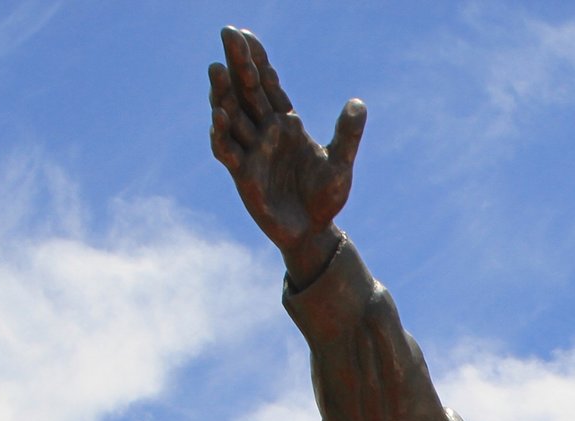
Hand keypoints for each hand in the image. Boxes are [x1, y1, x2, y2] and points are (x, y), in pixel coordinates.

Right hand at [208, 26, 365, 282]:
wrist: (314, 234)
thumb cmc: (326, 199)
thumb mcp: (340, 164)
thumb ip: (347, 133)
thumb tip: (358, 102)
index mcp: (286, 124)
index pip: (268, 85)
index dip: (258, 60)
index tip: (246, 33)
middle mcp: (265, 132)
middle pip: (247, 91)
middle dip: (237, 63)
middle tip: (227, 33)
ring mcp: (252, 152)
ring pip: (232, 116)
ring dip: (223, 93)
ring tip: (216, 68)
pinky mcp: (244, 175)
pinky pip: (228, 150)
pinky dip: (222, 134)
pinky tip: (220, 114)